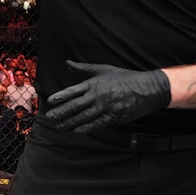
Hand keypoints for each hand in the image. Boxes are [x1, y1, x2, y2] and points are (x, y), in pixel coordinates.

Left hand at [45, 61, 170, 132]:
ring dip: (69, 122)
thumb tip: (67, 63)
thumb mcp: (102, 69)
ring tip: (59, 126)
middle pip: (75, 106)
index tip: (50, 102)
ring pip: (83, 117)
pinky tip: (76, 131)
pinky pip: (96, 124)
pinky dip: (85, 128)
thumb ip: (83, 69)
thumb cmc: (124, 78)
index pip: (72, 91)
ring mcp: (105, 108)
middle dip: (61, 112)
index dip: (60, 97)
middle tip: (49, 118)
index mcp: (93, 84)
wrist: (146, 88)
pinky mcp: (113, 117)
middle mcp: (97, 96)